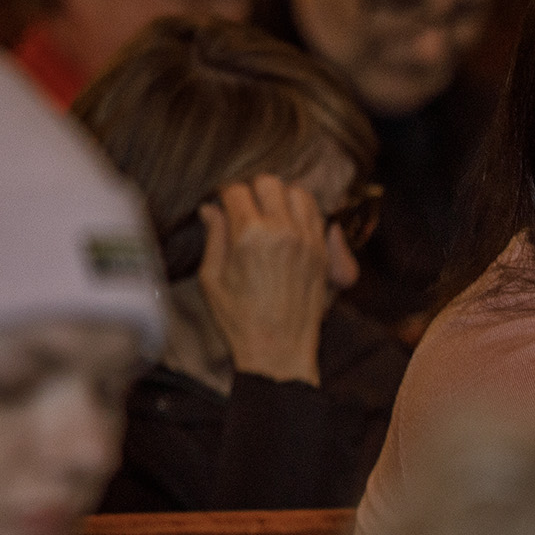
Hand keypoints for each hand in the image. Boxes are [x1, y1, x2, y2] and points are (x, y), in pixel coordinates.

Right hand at [196, 175, 329, 384]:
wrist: (279, 351)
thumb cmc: (240, 320)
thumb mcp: (212, 279)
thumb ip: (214, 237)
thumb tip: (210, 209)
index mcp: (249, 236)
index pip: (237, 190)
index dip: (226, 196)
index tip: (224, 206)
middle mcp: (283, 232)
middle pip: (270, 183)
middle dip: (254, 191)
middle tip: (246, 209)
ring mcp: (308, 241)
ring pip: (298, 193)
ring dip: (282, 198)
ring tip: (270, 215)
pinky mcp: (323, 253)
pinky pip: (318, 215)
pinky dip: (304, 213)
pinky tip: (290, 227)